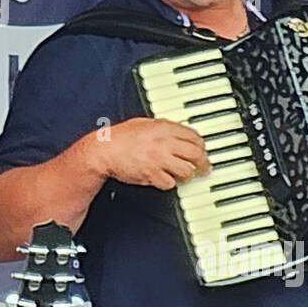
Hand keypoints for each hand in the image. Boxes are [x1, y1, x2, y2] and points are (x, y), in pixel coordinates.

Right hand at [94, 118, 210, 190]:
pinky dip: (170, 183)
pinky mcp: (152, 175)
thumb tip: (177, 132)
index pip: (194, 136)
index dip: (201, 145)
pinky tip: (167, 180)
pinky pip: (170, 183)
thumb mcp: (143, 123)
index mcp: (163, 128)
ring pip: (186, 170)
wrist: (104, 151)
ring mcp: (159, 160)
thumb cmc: (119, 137)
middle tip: (203, 167)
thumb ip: (162, 127)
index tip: (201, 150)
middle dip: (203, 162)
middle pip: (196, 154)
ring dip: (188, 175)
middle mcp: (164, 143)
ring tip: (186, 176)